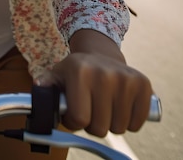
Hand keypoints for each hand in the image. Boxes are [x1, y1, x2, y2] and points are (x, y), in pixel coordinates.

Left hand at [37, 51, 152, 136]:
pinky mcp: (143, 84)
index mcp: (79, 71)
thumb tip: (39, 87)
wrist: (102, 54)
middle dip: (93, 124)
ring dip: (111, 123)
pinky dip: (129, 122)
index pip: (79, 118)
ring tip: (104, 106)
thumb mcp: (58, 74)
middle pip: (99, 127)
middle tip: (91, 109)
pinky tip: (121, 106)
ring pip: (119, 128)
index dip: (74, 122)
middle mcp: (103, 73)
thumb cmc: (77, 71)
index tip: (75, 113)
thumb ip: (46, 84)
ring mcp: (125, 78)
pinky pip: (137, 123)